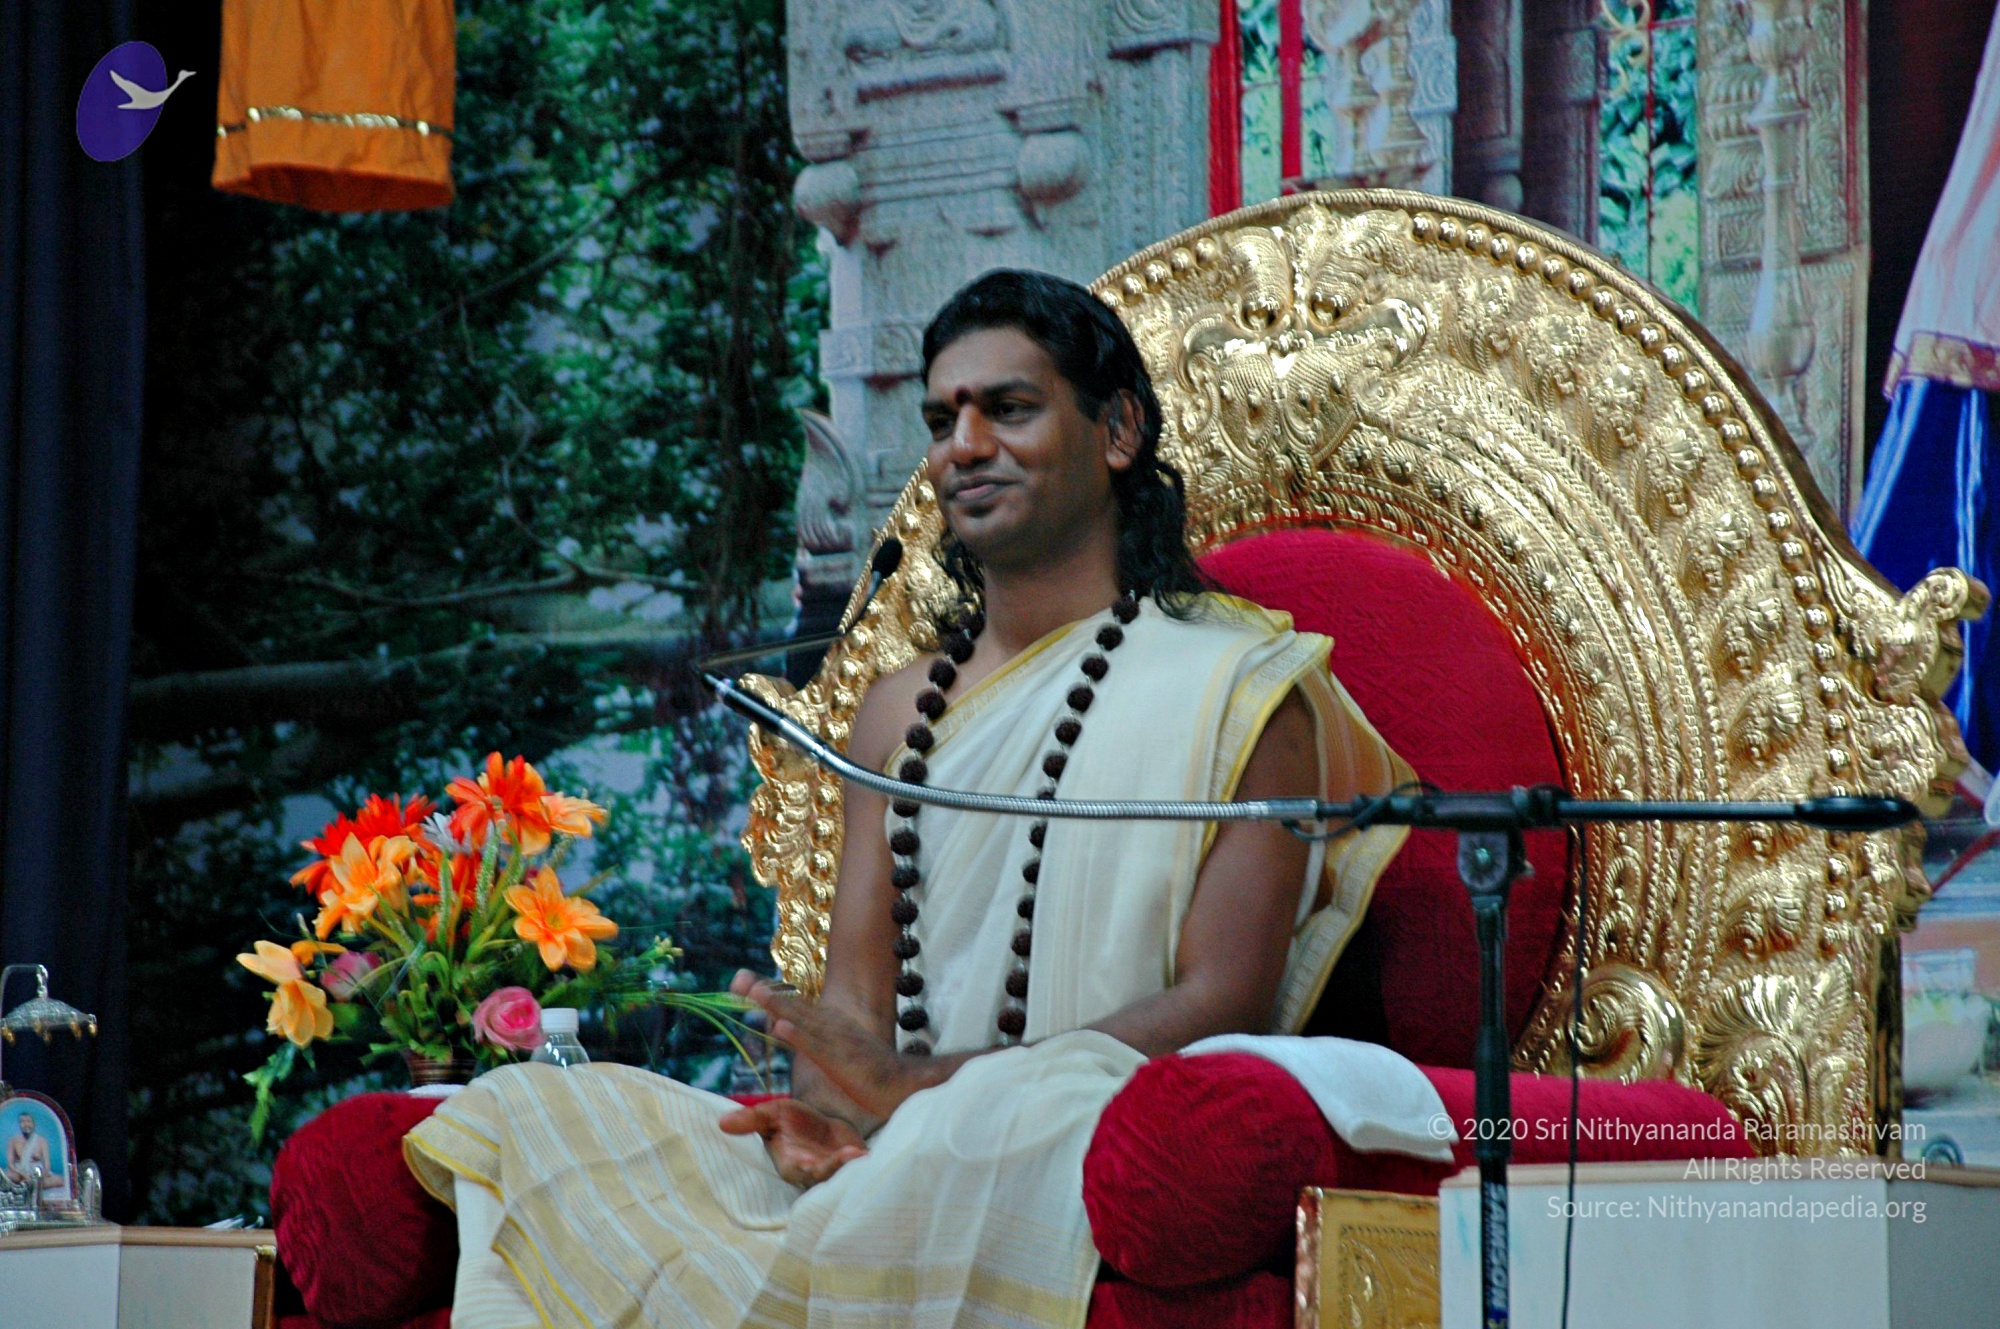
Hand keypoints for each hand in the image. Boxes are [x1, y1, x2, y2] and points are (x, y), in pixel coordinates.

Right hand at [717, 1097, 866, 1186]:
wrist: (824, 1125)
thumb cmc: (794, 1122)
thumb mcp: (772, 1114)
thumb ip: (751, 1119)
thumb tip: (721, 1122)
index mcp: (792, 1165)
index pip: (799, 1172)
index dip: (809, 1170)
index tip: (815, 1163)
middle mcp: (813, 1174)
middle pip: (823, 1178)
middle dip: (834, 1170)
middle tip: (848, 1158)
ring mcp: (835, 1174)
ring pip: (842, 1176)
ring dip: (852, 1167)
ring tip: (858, 1153)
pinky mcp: (854, 1168)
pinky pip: (860, 1171)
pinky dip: (863, 1163)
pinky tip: (868, 1154)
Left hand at [730, 969, 931, 1119]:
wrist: (903, 1084)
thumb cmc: (871, 1070)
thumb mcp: (836, 1049)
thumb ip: (813, 1037)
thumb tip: (785, 1023)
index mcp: (829, 1023)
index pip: (793, 1004)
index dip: (768, 992)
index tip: (740, 981)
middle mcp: (830, 1025)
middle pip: (792, 1005)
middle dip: (765, 993)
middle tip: (737, 979)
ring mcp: (836, 1041)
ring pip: (801, 1020)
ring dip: (778, 1005)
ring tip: (754, 992)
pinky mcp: (841, 1061)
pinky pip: (816, 1047)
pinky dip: (798, 1036)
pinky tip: (781, 1026)